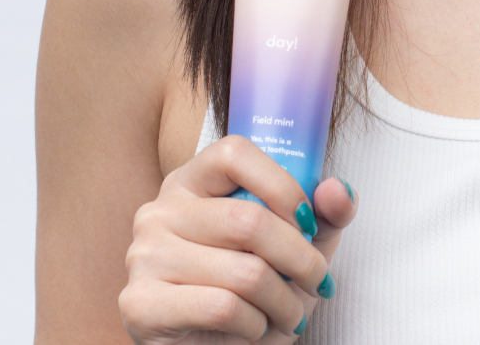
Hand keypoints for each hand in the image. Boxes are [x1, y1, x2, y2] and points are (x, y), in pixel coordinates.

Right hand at [119, 135, 358, 343]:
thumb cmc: (254, 294)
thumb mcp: (296, 248)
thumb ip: (324, 215)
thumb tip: (338, 190)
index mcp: (191, 182)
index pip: (234, 153)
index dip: (282, 185)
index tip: (309, 222)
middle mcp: (160, 211)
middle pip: (248, 221)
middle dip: (300, 259)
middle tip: (317, 282)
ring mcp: (143, 256)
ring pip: (242, 272)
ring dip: (284, 302)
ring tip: (291, 315)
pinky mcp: (140, 303)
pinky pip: (221, 307)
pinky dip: (254, 325)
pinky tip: (255, 329)